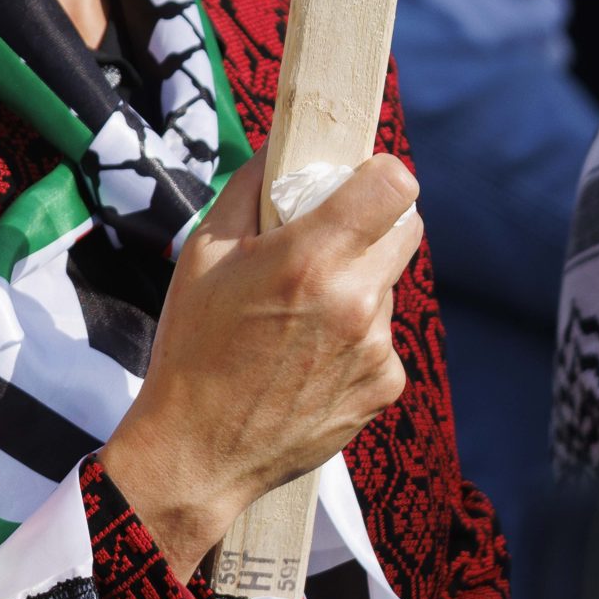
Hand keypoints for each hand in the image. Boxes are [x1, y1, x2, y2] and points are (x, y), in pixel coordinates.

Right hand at [98, 154, 422, 573]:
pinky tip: (307, 360)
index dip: (378, 175)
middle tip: (329, 241)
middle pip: (408, 228)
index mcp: (309, 259)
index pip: (394, 186)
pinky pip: (381, 339)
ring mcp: (377, 347)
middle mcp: (355, 300)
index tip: (357, 182)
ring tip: (297, 320)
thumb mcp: (200, 254)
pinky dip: (354, 339)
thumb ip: (248, 189)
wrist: (199, 449)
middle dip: (374, 224)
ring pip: (387, 287)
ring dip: (357, 286)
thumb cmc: (191, 345)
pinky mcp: (385, 386)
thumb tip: (282, 149)